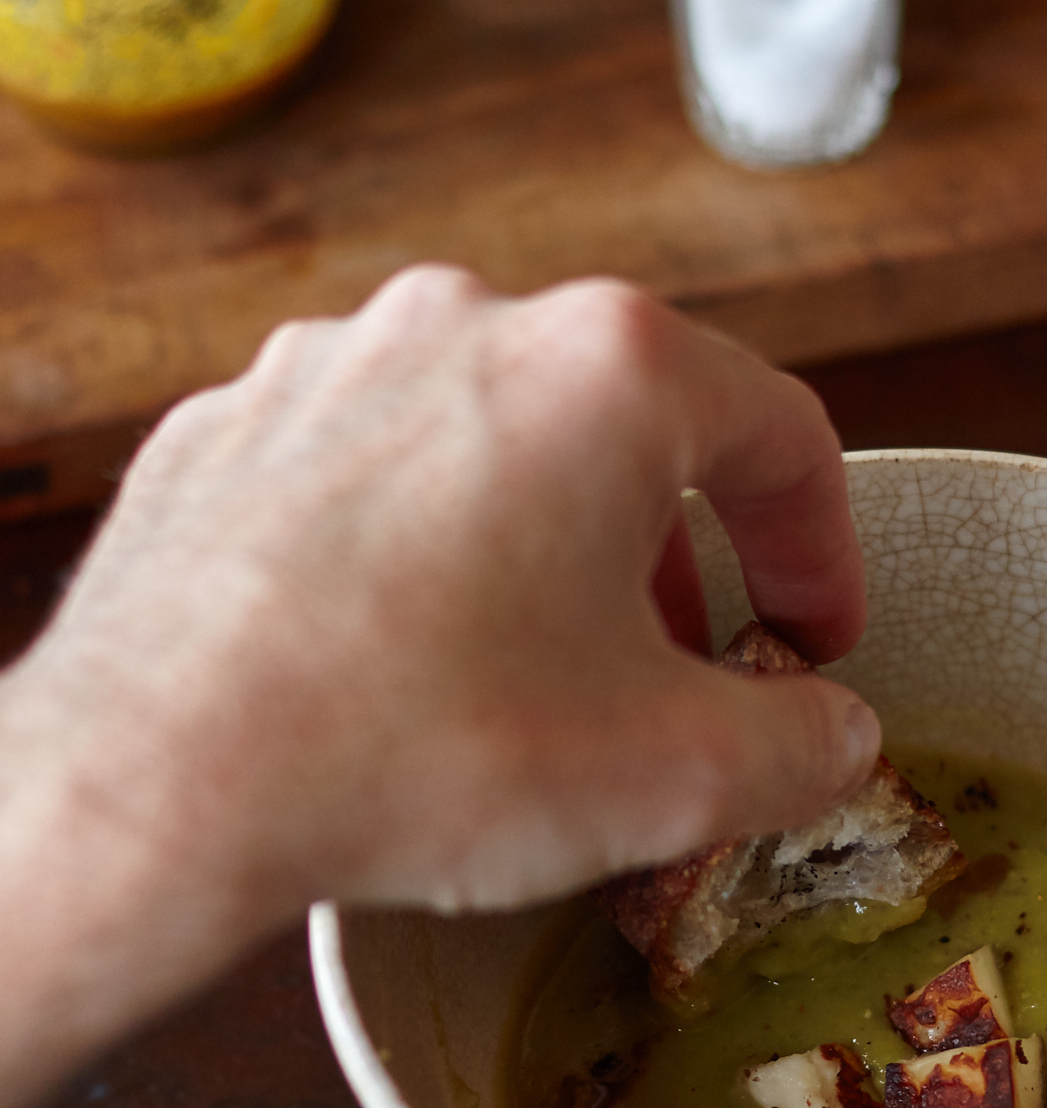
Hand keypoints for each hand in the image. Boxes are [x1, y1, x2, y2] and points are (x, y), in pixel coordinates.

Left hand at [0, 269, 876, 1107]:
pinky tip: (404, 660)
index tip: (817, 639)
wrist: (151, 783)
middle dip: (678, 560)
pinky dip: (422, 550)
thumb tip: (834, 736)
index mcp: (604, 370)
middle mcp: (465, 324)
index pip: (781, 435)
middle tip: (682, 675)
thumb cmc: (418, 749)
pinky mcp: (230, 428)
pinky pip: (372, 474)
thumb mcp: (674, 774)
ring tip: (539, 675)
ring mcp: (330, 365)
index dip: (823, 549)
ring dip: (550, 548)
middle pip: (632, 429)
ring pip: (494, 442)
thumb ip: (802, 745)